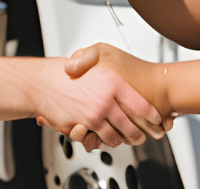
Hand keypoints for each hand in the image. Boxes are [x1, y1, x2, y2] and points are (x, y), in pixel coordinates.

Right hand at [31, 56, 166, 152]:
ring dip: (122, 140)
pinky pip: (100, 140)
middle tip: (143, 136)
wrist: (43, 83)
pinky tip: (104, 138)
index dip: (152, 116)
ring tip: (125, 139)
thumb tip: (131, 84)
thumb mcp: (96, 58)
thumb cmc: (67, 73)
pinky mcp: (84, 126)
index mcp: (113, 82)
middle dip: (140, 134)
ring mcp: (95, 114)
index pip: (141, 105)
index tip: (157, 120)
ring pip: (117, 136)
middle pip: (132, 125)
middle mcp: (107, 99)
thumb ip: (114, 71)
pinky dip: (104, 142)